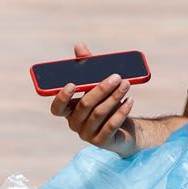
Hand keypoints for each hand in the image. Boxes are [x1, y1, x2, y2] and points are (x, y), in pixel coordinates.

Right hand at [49, 41, 136, 155]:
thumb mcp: (97, 85)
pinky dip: (121, 112)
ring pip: (99, 114)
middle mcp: (75, 124)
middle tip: (117, 77)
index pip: (57, 108)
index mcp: (69, 111)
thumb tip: (79, 46)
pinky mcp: (103, 142)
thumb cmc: (107, 105)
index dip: (62, 97)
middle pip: (84, 105)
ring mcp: (88, 135)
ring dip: (114, 97)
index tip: (71, 84)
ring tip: (127, 84)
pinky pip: (111, 126)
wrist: (125, 131)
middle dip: (101, 89)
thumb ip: (86, 68)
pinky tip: (130, 101)